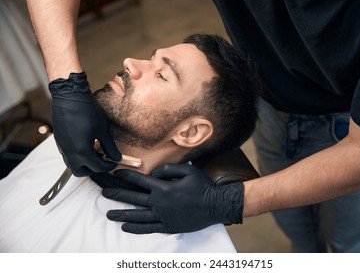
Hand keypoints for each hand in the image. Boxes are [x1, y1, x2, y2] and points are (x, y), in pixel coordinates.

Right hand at [49, 72, 120, 175]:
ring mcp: (62, 147)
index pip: (97, 167)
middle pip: (80, 171)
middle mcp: (69, 152)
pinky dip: (77, 155)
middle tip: (103, 161)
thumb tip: (116, 157)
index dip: (108, 166)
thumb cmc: (87, 111)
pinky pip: (68, 155)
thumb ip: (110, 147)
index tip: (114, 162)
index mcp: (82, 151)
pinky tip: (86, 144)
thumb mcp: (103, 130)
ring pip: (72, 164)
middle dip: (92, 169)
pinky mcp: (59, 141)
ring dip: (84, 162)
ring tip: (95, 151)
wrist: (69, 96)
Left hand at [102, 164, 243, 233]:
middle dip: (117, 194)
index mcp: (164, 188)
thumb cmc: (203, 186)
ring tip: (109, 214)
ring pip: (137, 215)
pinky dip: (136, 228)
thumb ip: (168, 169)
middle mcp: (160, 203)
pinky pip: (148, 229)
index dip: (126, 176)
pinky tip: (126, 227)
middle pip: (134, 198)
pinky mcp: (168, 227)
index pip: (140, 181)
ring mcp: (163, 216)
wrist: (215, 205)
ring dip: (122, 214)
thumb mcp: (188, 170)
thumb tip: (153, 174)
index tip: (116, 174)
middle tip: (104, 192)